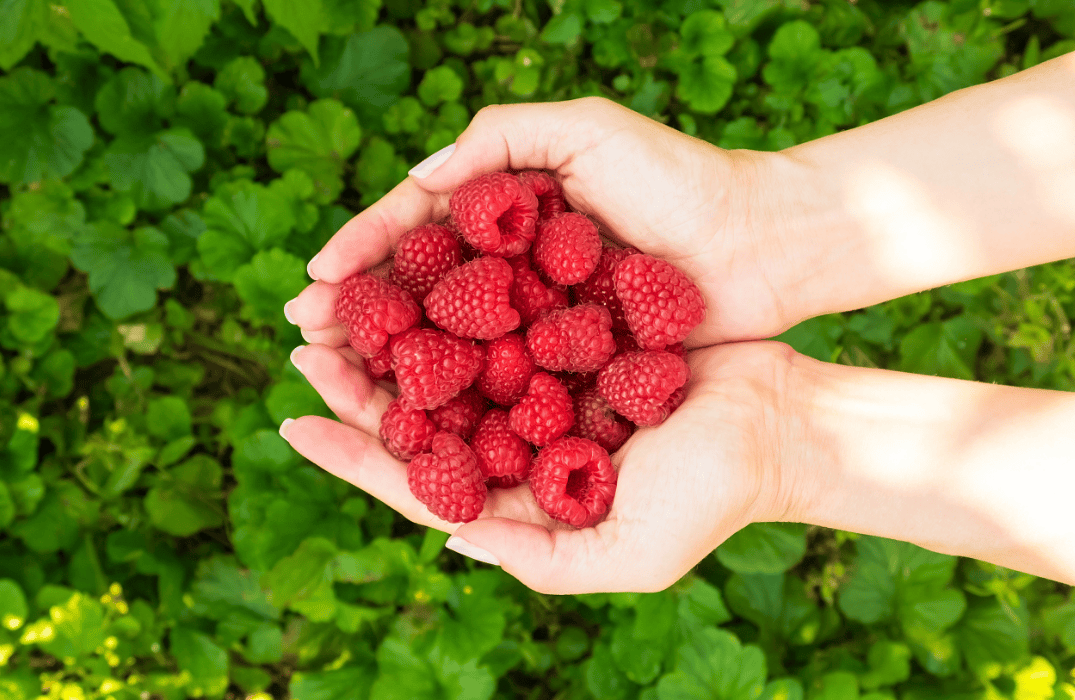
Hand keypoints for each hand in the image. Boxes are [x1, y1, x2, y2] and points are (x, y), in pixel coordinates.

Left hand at [280, 340, 798, 593]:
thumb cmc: (712, 497)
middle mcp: (520, 439)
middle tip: (302, 337)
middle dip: (359, 376)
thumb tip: (448, 539)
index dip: (354, 453)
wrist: (780, 422)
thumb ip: (538, 558)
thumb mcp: (627, 554)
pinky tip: (421, 261)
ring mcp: (544, 382)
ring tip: (341, 295)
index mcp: (520, 497)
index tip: (295, 420)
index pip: (420, 480)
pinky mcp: (570, 333)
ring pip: (452, 353)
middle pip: (422, 410)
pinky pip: (505, 309)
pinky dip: (462, 289)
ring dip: (397, 326)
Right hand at [287, 97, 809, 348]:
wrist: (763, 246)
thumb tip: (412, 183)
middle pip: (417, 291)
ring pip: (447, 341)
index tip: (313, 278)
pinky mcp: (568, 362)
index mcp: (506, 206)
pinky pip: (499, 379)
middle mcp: (512, 264)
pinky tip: (414, 415)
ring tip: (339, 379)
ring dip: (390, 361)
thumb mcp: (588, 131)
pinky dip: (455, 397)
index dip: (361, 251)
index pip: (415, 226)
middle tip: (304, 340)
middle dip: (359, 313)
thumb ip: (499, 140)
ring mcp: (537, 316)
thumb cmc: (682, 181)